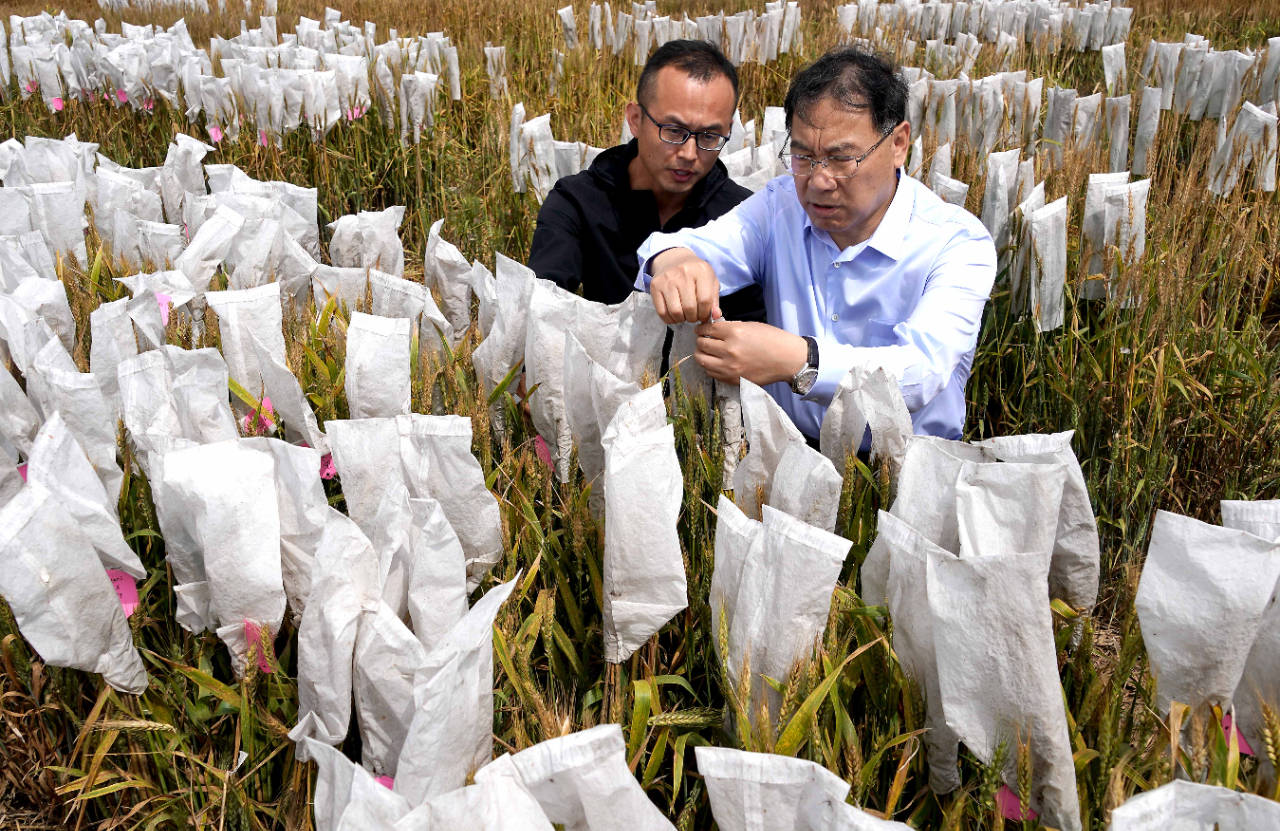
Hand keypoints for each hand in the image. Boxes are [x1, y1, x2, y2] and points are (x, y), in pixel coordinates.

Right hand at [649, 248, 720, 323]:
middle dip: (694, 318)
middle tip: (694, 316)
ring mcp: (667, 279)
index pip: (705, 300)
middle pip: (690, 308)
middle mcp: (683, 272)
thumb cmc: (695, 273)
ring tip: (685, 316)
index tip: (704, 316)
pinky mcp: (655, 286)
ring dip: (682, 319)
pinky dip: (669, 319)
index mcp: (701, 271)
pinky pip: (662, 312)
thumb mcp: (710, 281)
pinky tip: (674, 315)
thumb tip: (715, 316)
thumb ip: (714, 300)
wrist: (674, 260)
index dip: (705, 313)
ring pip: (676, 312)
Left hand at [693, 321, 807, 385]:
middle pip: (701, 344)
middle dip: (700, 340)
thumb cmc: (772, 339)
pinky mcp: (733, 379)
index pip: (707, 329)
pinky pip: (711, 372)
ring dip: (702, 354)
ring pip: (702, 360)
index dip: (702, 328)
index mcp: (734, 332)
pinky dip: (710, 366)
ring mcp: (730, 367)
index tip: (701, 329)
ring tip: (707, 351)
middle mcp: (729, 350)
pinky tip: (715, 362)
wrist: (787, 359)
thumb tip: (713, 326)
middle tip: (703, 339)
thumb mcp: (750, 325)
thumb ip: (730, 326)